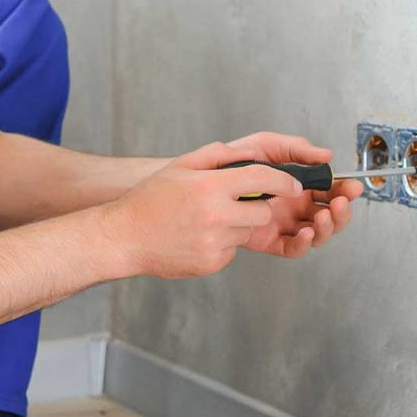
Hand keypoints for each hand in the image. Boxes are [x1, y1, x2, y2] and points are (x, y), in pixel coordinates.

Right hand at [104, 141, 302, 277]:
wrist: (124, 237)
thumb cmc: (149, 200)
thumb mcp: (179, 167)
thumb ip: (215, 156)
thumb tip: (246, 154)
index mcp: (210, 187)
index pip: (262, 180)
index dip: (283, 181)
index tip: (292, 184)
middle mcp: (216, 215)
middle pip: (262, 212)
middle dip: (257, 207)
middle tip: (235, 204)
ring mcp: (214, 242)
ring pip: (247, 232)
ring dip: (237, 226)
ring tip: (207, 221)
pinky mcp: (211, 262)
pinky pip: (232, 251)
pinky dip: (222, 244)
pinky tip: (197, 237)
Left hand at [221, 132, 361, 258]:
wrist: (205, 180)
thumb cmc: (235, 161)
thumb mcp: (268, 146)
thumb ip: (297, 149)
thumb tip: (326, 155)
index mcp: (300, 184)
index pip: (330, 190)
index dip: (345, 190)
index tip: (353, 187)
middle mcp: (295, 206)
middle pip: (330, 214)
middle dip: (341, 211)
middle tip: (342, 203)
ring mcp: (284, 224)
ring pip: (317, 232)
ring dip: (327, 227)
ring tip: (323, 216)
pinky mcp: (269, 240)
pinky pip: (292, 247)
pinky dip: (303, 243)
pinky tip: (306, 232)